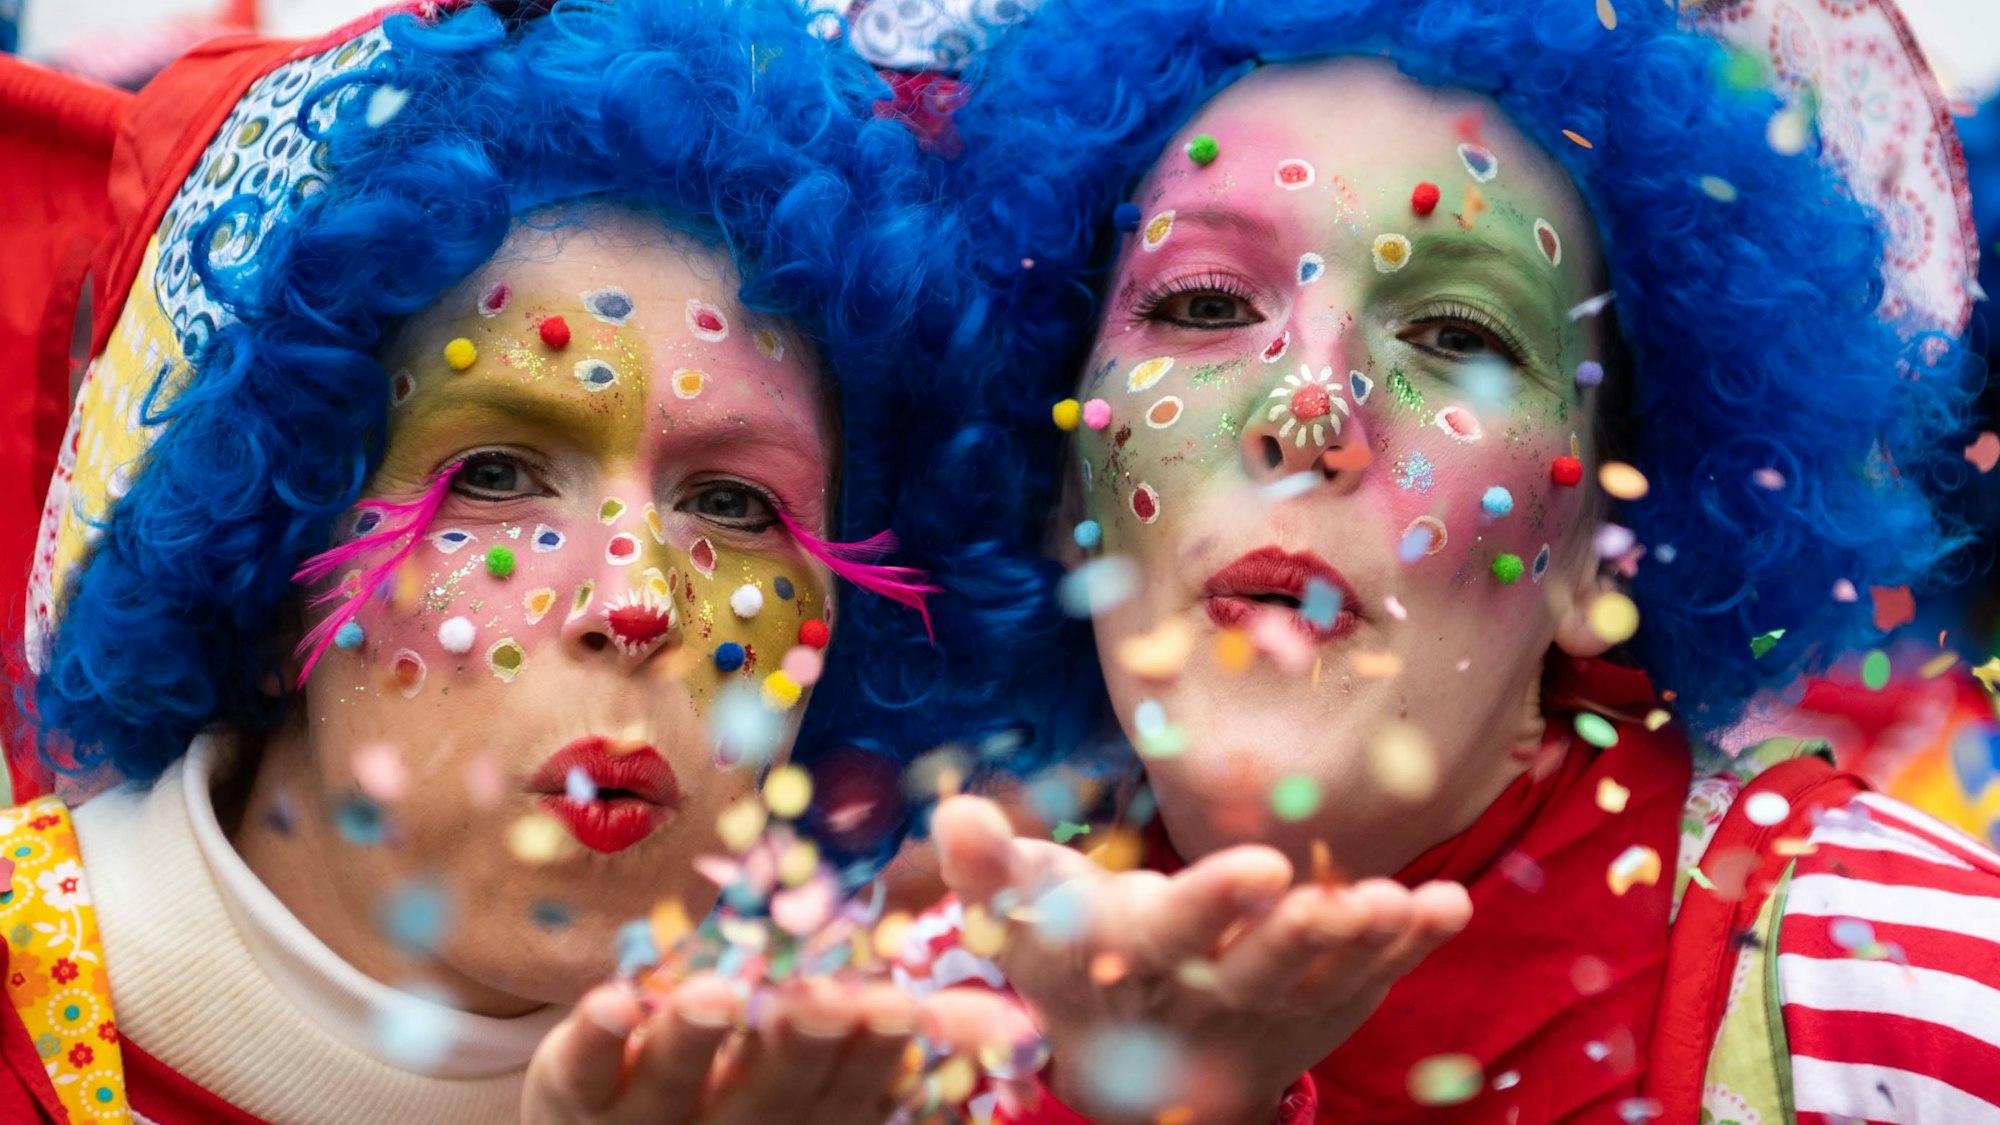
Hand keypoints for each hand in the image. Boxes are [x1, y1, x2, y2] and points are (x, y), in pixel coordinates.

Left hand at [523, 972, 1034, 1124]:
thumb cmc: (740, 1093)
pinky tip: (612, 999)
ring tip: (716, 994)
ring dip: (695, 1043)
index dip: (870, 1057)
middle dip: (796, 1050)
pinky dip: (593, 1040)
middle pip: (765, 1101)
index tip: (901, 1006)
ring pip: (670, 1092)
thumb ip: (896, 1043)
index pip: (843, 1098)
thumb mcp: (820, 1079)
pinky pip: (575, 1077)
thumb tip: (1010, 1023)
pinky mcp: (567, 1102)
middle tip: (821, 999)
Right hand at [931, 796, 1471, 1124]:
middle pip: (1257, 970)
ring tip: (1406, 903)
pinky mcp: (1318, 1006)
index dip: (1217, 905)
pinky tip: (1448, 906)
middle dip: (1300, 936)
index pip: (1175, 935)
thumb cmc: (1073, 958)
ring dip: (1366, 944)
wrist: (1133, 1064)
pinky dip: (1410, 949)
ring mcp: (1272, 1009)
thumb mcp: (1023, 918)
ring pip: (1323, 979)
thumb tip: (953, 810)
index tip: (1264, 866)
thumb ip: (990, 867)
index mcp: (1134, 962)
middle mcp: (1206, 995)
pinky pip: (1369, 980)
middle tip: (1341, 898)